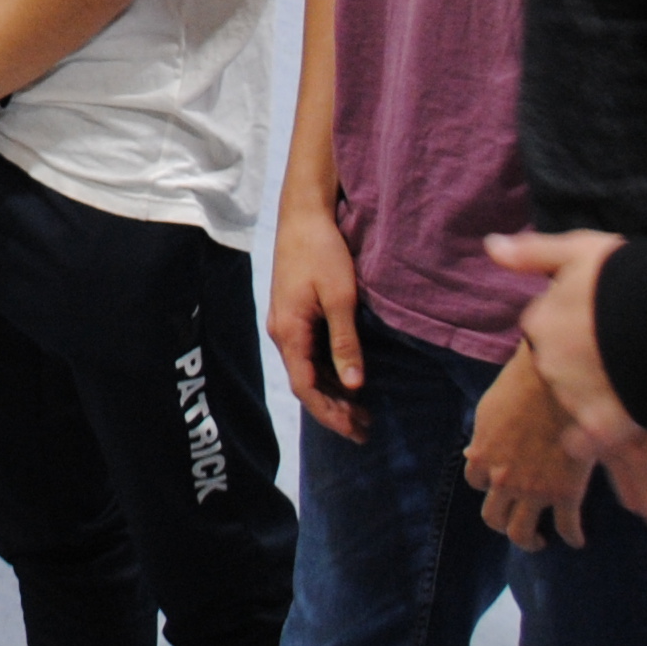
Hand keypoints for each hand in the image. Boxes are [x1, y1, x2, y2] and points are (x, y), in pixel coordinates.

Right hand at [263, 207, 369, 440]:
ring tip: (360, 412)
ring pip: (307, 370)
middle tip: (364, 430)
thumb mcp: (341, 298)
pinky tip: (347, 379)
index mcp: (289, 332)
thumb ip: (346, 343)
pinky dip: (328, 372)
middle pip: (305, 383)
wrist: (303, 215)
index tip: (356, 431)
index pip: (306, 387)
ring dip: (332, 393)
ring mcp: (285, 323)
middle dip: (333, 409)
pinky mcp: (293, 313)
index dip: (330, 413)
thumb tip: (355, 386)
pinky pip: (308, 354)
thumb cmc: (323, 251)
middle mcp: (281, 332)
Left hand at [463, 345, 590, 549]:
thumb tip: (473, 453)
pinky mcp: (566, 493)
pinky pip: (567, 527)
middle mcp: (504, 480)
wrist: (558, 382)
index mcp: (483, 457)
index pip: (475, 482)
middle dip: (502, 524)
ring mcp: (534, 491)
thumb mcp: (489, 410)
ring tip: (539, 541)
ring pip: (521, 533)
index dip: (487, 483)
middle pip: (493, 517)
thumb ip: (482, 437)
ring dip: (529, 542)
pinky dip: (572, 537)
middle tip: (515, 525)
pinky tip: (577, 540)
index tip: (499, 485)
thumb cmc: (522, 386)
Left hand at [486, 228, 633, 450]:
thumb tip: (492, 246)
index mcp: (539, 321)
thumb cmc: (631, 276)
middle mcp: (546, 362)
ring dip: (595, 394)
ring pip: (574, 400)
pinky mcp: (600, 427)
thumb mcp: (580, 249)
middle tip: (619, 351)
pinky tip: (618, 425)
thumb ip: (532, 252)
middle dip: (583, 360)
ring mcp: (572, 397)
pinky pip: (586, 443)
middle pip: (559, 365)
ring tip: (633, 378)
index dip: (576, 326)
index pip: (547, 328)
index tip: (602, 322)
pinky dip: (596, 439)